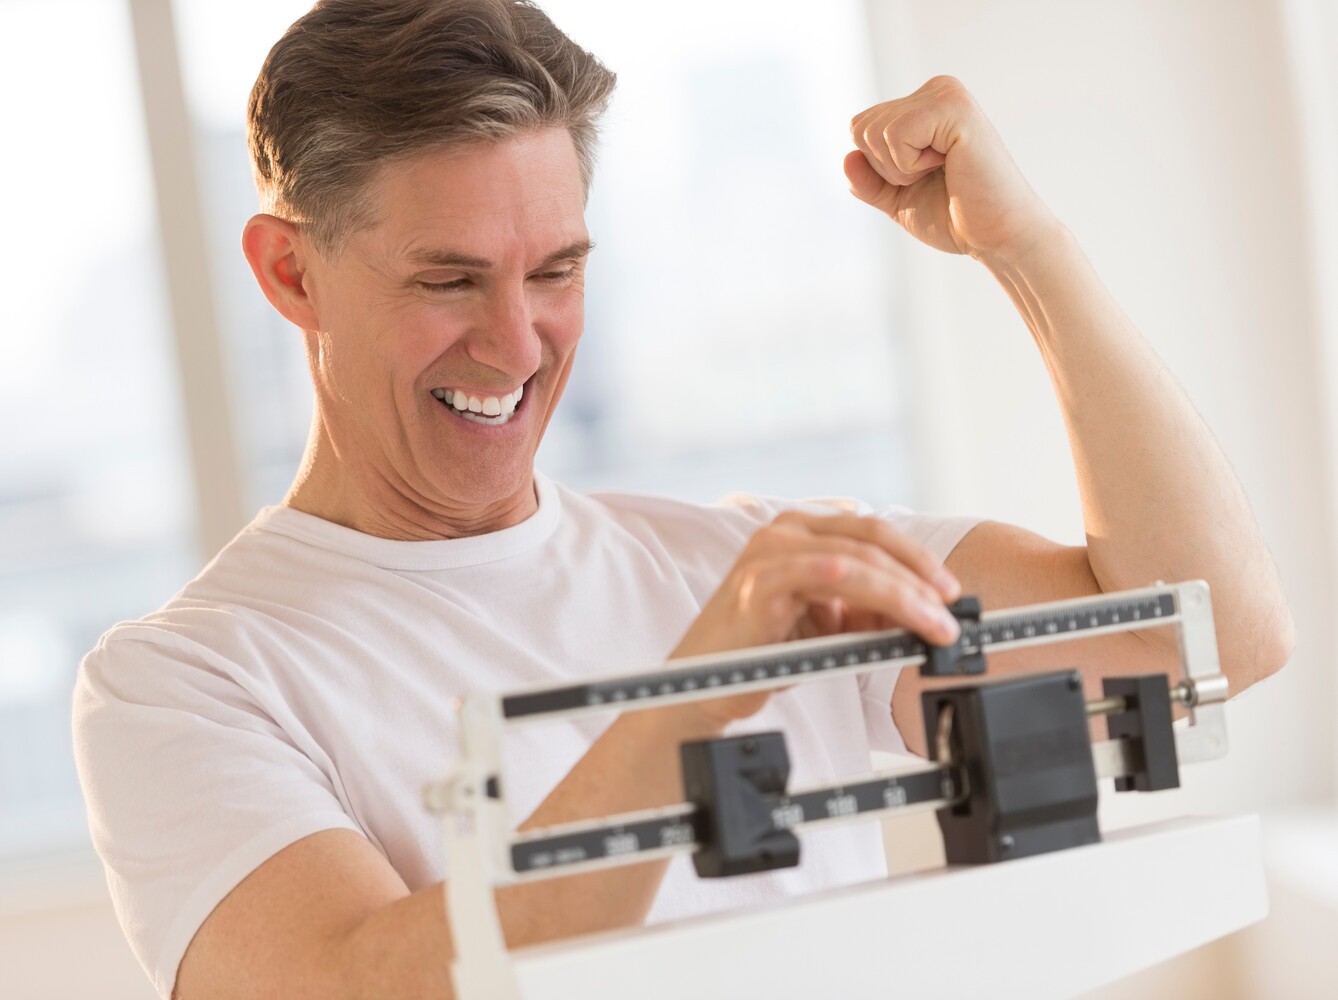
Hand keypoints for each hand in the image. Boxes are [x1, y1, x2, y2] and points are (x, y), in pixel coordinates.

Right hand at [668, 510, 961, 724]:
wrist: (704, 685)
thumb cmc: (762, 651)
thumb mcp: (828, 624)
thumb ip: (869, 609)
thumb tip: (928, 611)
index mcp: (801, 531)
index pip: (873, 533)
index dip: (918, 559)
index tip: (951, 594)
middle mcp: (784, 531)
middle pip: (871, 541)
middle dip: (920, 579)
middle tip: (951, 615)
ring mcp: (769, 552)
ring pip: (857, 560)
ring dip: (905, 595)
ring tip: (934, 627)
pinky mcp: (759, 581)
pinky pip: (825, 575)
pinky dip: (868, 591)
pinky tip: (896, 611)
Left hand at [844, 76, 1058, 261]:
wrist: (996, 237)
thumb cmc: (955, 217)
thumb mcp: (897, 199)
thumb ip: (868, 181)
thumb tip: (847, 157)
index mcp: (923, 104)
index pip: (860, 129)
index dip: (878, 169)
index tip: (923, 178)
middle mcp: (936, 89)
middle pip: (860, 127)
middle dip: (885, 168)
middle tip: (933, 177)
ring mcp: (946, 94)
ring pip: (873, 132)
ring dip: (900, 169)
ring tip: (943, 171)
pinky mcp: (954, 107)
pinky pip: (894, 135)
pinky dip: (910, 165)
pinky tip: (949, 165)